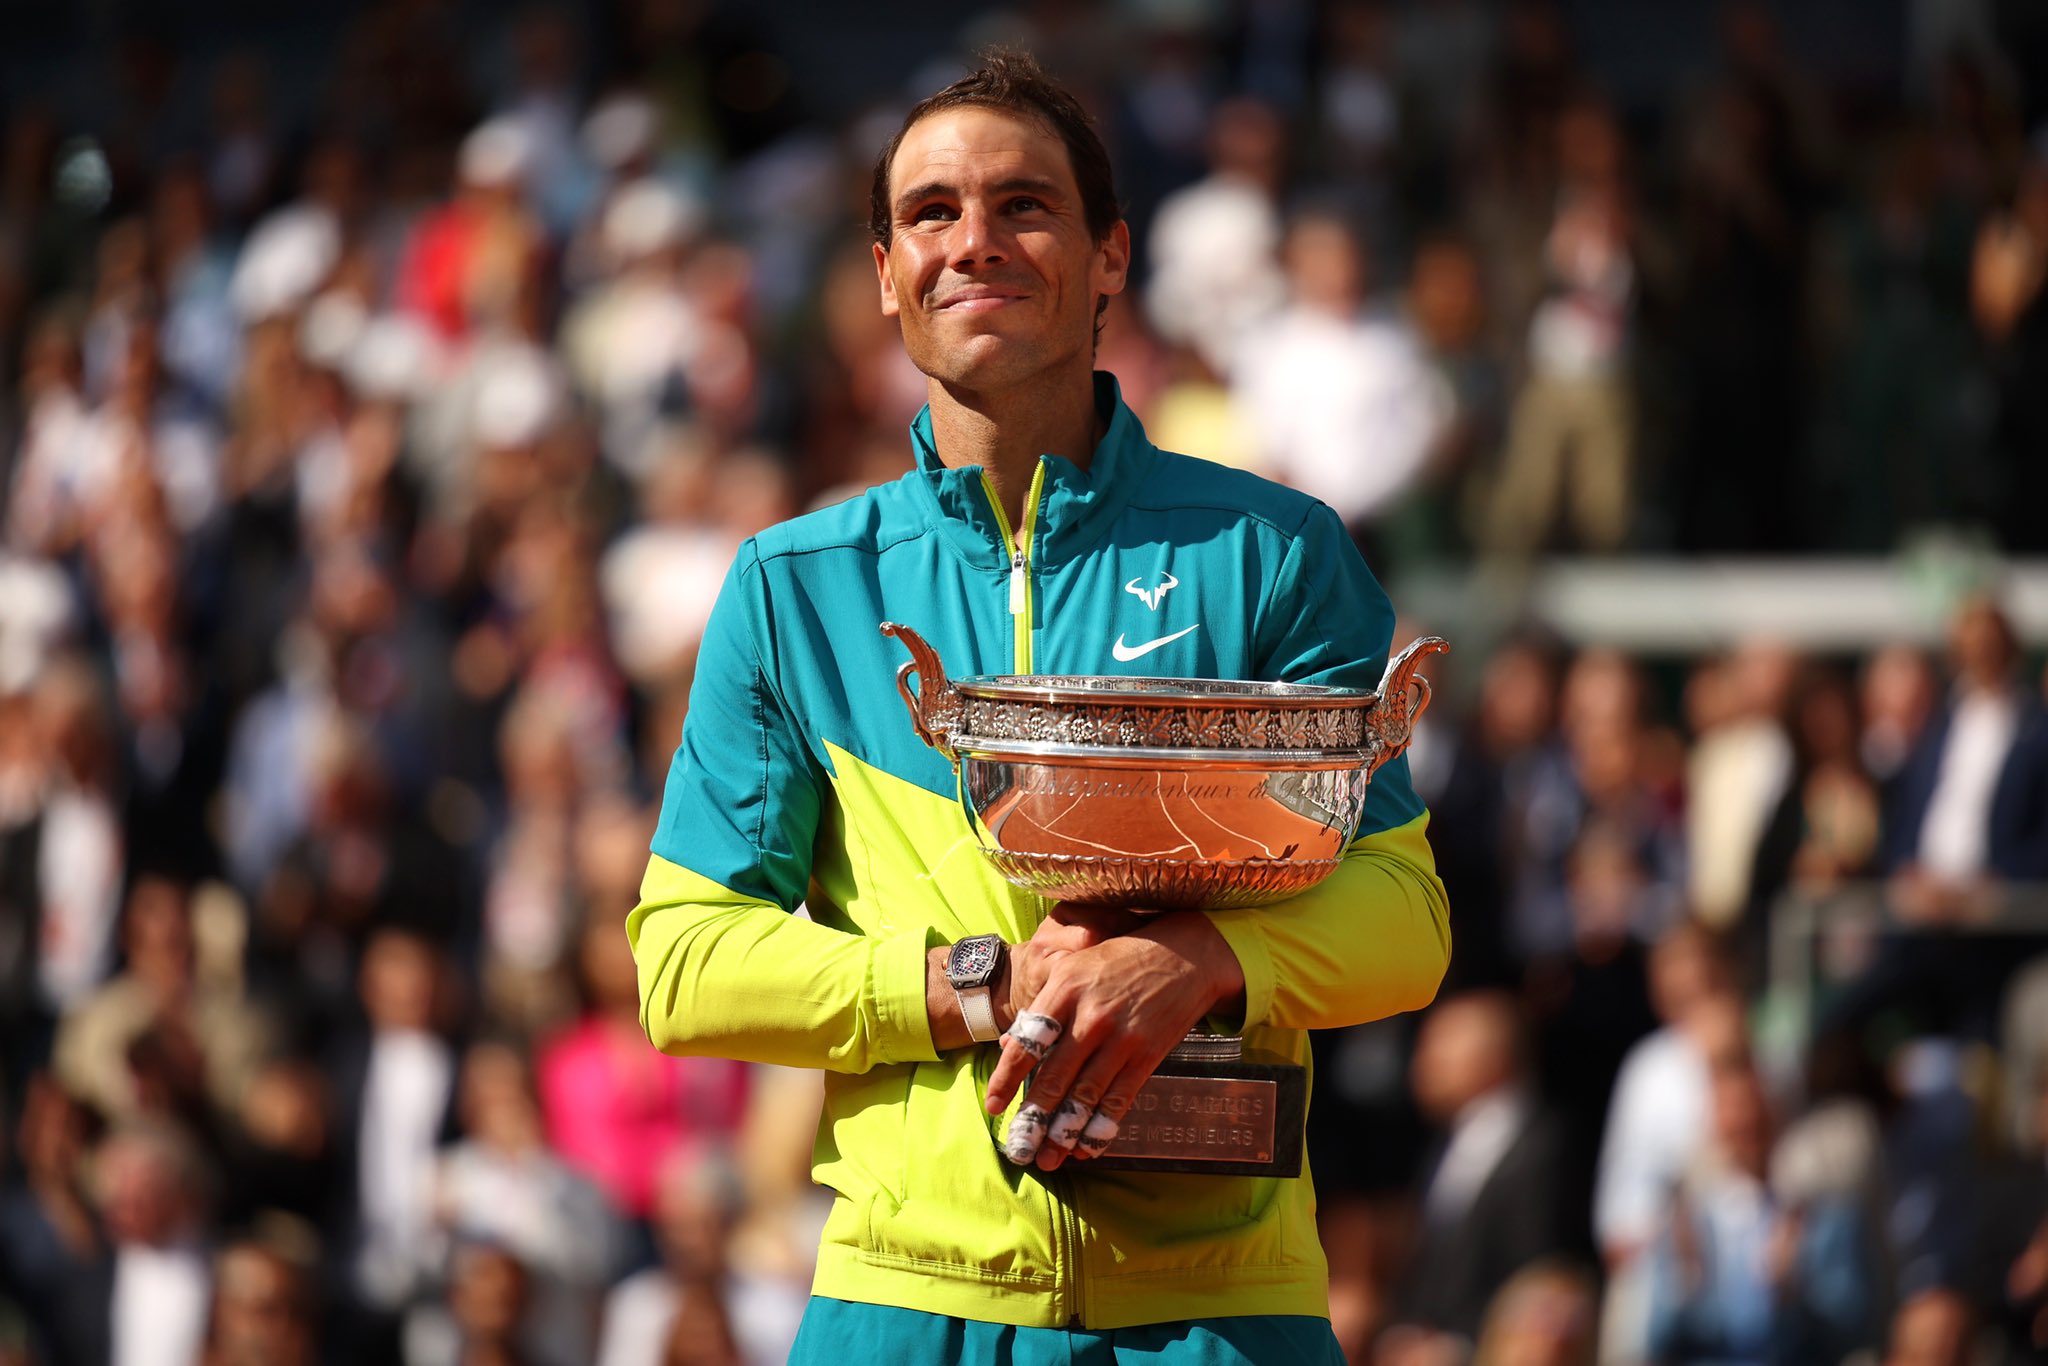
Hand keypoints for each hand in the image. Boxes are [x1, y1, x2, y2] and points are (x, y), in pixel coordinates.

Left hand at [985, 911, 1243, 1172]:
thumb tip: (1008, 1043)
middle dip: (1032, 1118)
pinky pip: (1120, 1099)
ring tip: (1047, 1159)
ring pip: (1085, 1095)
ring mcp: (1121, 1038)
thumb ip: (1042, 1004)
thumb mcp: (1075, 967)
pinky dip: (1101, 1127)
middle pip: (1054, 1076)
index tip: (992, 1106)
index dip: (1006, 1078)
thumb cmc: (1120, 959)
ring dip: (1063, 1132)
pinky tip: (1086, 1148)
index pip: (1028, 1042)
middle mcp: (1090, 1016)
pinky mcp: (1148, 1054)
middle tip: (1017, 1148)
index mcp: (1065, 988)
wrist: (1185, 954)